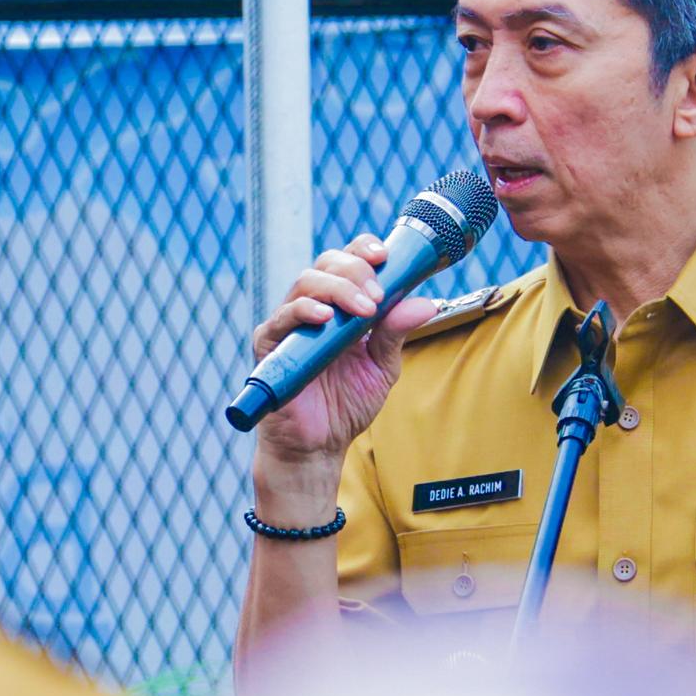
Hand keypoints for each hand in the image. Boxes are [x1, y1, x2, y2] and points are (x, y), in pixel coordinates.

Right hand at [246, 234, 443, 470]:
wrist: (319, 446)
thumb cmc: (346, 405)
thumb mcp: (381, 366)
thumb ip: (396, 332)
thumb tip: (425, 302)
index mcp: (340, 305)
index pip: (348, 259)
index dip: (364, 249)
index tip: (385, 256)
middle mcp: (314, 307)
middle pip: (327, 263)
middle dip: (356, 270)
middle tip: (378, 295)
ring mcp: (290, 324)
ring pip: (306, 282)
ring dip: (338, 289)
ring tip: (363, 310)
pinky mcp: (270, 345)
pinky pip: (281, 318)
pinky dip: (303, 311)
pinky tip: (325, 319)